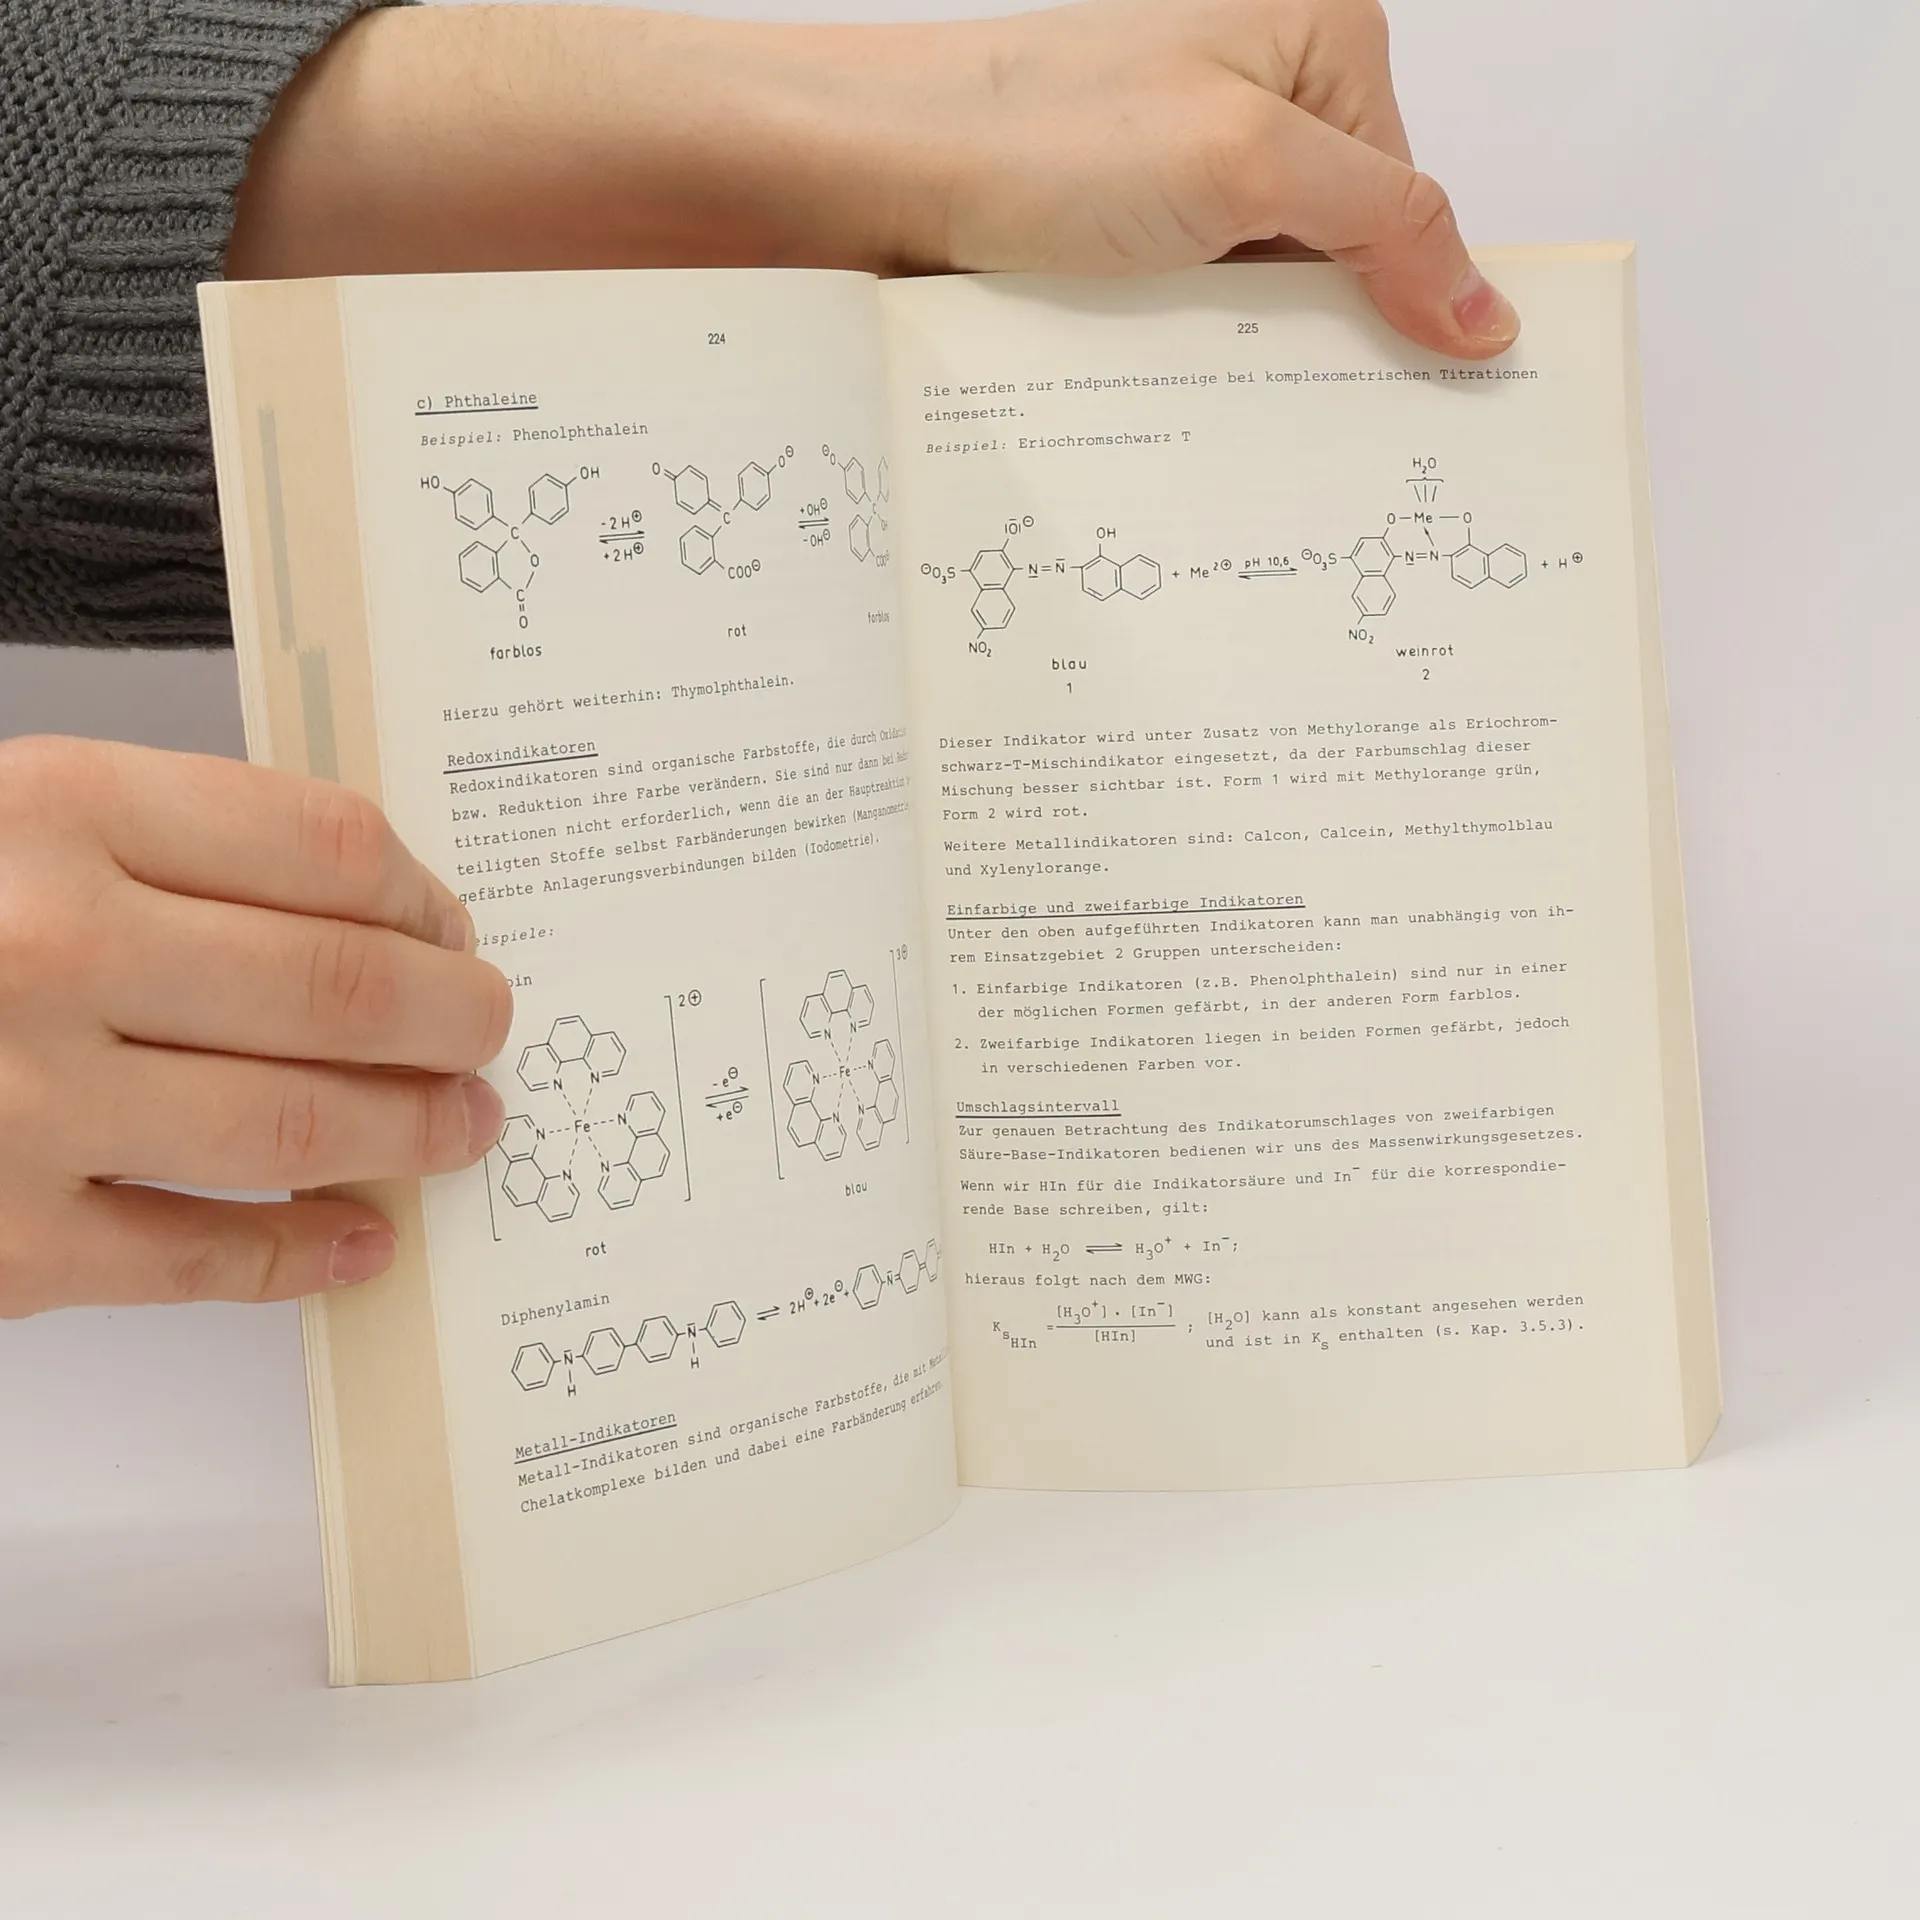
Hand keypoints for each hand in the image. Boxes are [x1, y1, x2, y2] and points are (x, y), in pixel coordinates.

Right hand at [0, 738, 512, 1317]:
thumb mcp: (2, 823)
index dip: (425, 896)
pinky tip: (359, 1242)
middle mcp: (51, 950)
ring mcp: (26, 1105)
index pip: (327, 849)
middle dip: (455, 1019)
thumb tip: (361, 910)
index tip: (451, 927)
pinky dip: (302, 1254)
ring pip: (298, 1125)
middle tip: (489, 1030)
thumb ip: (156, 847)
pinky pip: (200, 1259)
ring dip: (412, 1130)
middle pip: (343, 989)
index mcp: (55, 814)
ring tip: (463, 1126)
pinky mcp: (2, 1244)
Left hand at [910, 0, 1519, 356]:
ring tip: (1212, 368)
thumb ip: (1386, 227)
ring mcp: (1195, 154)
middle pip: (1344, 244)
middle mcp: (1264, 85)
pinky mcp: (1138, 218)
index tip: (1414, 391)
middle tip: (1297, 391)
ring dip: (1250, 341)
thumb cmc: (1045, 135)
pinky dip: (1197, 342)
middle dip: (1322, 322)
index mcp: (1322, 36)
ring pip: (1272, 282)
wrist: (888, 172)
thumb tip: (1488, 312)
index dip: (1408, 294)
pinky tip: (1172, 365)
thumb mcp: (1250, 168)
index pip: (1410, 195)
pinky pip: (1205, 299)